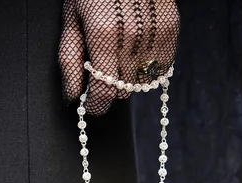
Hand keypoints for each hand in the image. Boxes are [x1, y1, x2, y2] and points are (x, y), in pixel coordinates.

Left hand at [59, 0, 179, 114]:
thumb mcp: (72, 17)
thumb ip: (70, 59)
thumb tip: (72, 95)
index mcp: (104, 36)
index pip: (103, 92)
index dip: (95, 106)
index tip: (91, 107)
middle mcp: (133, 39)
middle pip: (122, 91)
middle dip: (110, 87)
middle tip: (103, 69)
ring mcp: (155, 36)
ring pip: (141, 84)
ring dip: (129, 79)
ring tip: (121, 56)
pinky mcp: (171, 31)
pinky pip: (160, 69)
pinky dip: (148, 67)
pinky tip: (137, 50)